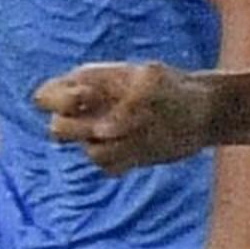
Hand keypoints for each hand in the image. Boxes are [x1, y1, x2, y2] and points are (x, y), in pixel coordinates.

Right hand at [36, 61, 212, 172]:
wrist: (202, 113)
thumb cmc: (175, 88)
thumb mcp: (153, 82)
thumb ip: (123, 102)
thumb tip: (102, 132)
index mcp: (89, 82)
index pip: (47, 95)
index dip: (58, 101)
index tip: (86, 99)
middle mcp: (90, 110)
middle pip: (56, 128)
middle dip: (80, 129)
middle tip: (110, 126)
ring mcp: (103, 135)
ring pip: (85, 150)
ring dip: (110, 147)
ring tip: (139, 134)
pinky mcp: (119, 156)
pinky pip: (105, 166)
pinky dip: (123, 160)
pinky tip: (144, 148)